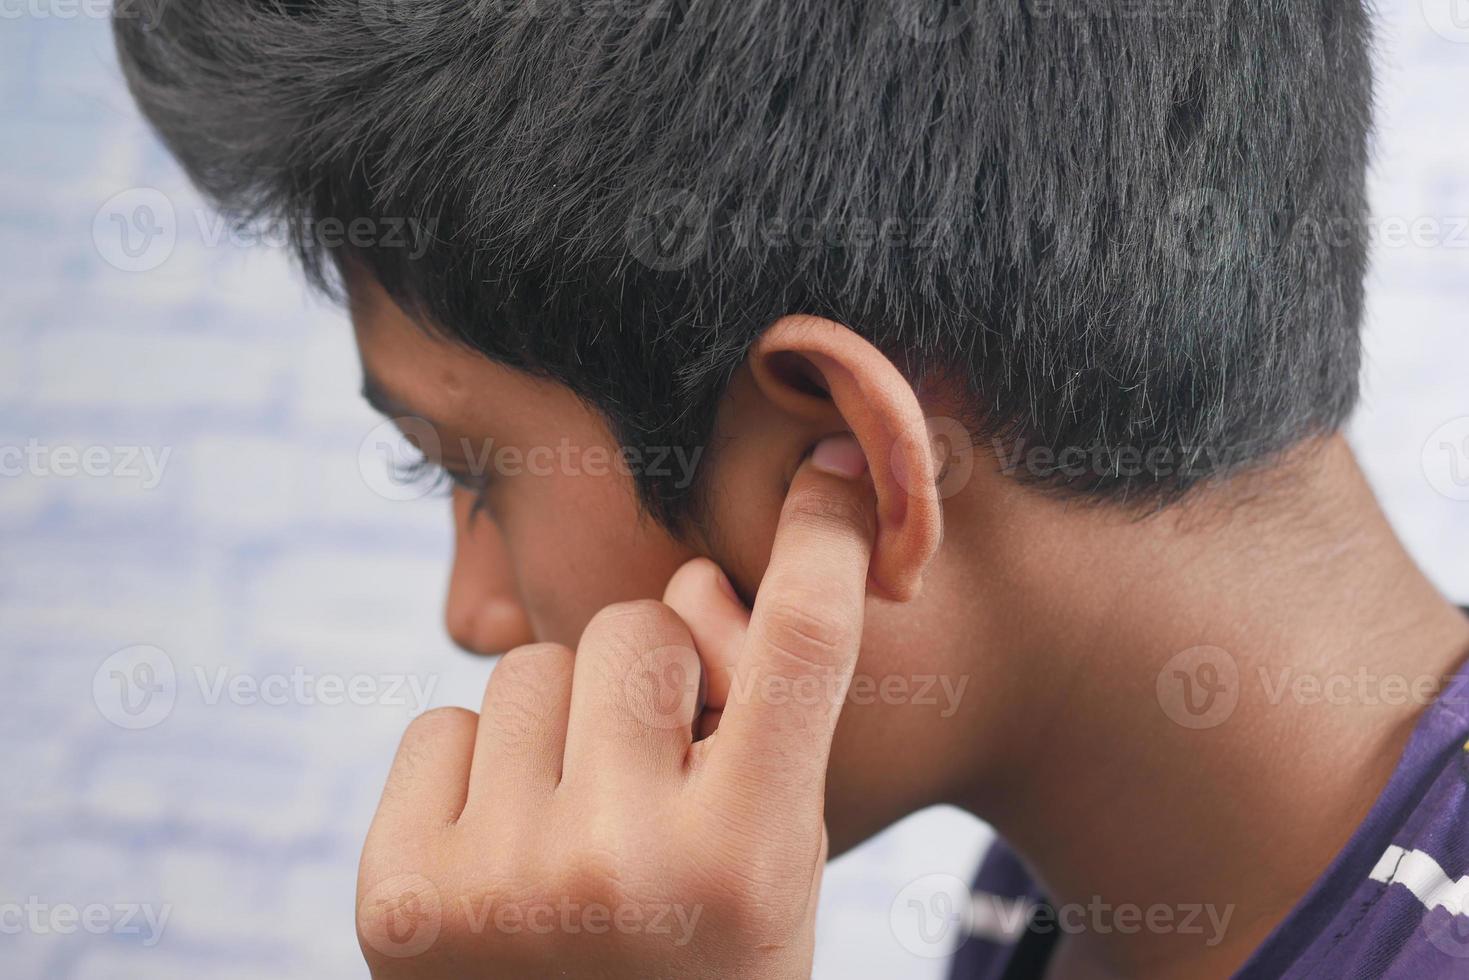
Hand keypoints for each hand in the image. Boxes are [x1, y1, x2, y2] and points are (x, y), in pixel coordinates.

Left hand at [356, 435, 876, 978]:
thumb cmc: (703, 959)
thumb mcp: (775, 859)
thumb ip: (759, 724)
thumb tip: (694, 579)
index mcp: (748, 858)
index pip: (801, 645)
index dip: (825, 539)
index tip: (829, 468)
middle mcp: (626, 865)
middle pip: (632, 628)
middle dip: (647, 680)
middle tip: (651, 770)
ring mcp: (500, 883)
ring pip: (528, 668)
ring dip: (560, 725)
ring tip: (573, 828)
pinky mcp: (399, 896)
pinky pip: (442, 723)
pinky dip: (474, 771)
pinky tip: (499, 854)